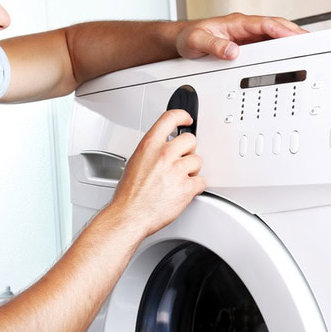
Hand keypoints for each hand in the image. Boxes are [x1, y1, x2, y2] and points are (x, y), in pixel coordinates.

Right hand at [108, 109, 205, 238]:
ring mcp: (177, 170)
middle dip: (188, 150)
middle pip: (190, 139)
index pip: (170, 118)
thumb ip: (151, 151)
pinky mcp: (187, 187)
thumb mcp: (134, 162)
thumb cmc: (129, 194)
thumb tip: (161, 147)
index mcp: (150, 145)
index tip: (187, 119)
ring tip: (179, 179)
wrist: (130, 215)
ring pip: (198, 161)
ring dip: (192, 170)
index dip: (182, 116)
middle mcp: (164, 155)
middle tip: (181, 159)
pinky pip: (201, 181)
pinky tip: (184, 190)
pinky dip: (195, 187)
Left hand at [175, 12, 306, 59]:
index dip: (281, 29)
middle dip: (294, 33)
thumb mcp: (196, 42)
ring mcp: (247, 36)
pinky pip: (267, 45)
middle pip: (275, 27)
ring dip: (290, 40)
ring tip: (308, 49)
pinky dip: (280, 49)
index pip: (264, 24)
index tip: (295, 36)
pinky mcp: (246, 45)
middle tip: (312, 42)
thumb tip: (233, 51)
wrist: (181, 40)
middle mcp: (244, 27)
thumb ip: (213, 46)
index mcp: (236, 23)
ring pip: (274, 35)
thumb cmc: (188, 38)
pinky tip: (289, 56)